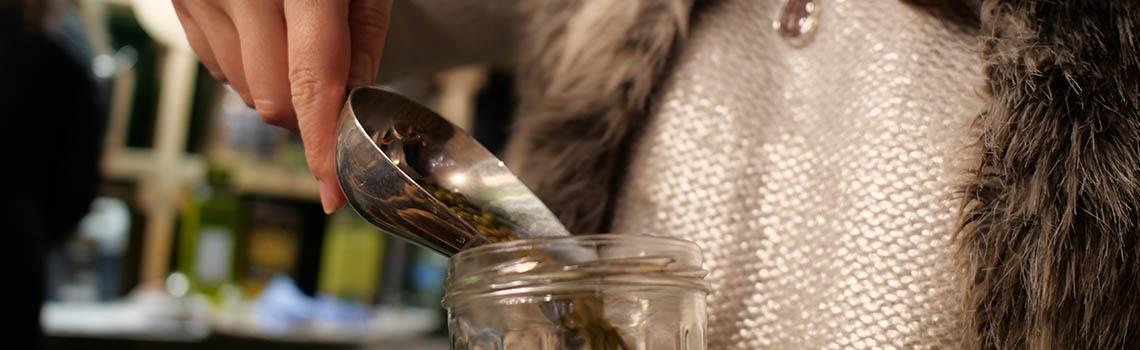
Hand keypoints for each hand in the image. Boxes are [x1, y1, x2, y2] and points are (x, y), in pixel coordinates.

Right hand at [172, 0, 391, 212]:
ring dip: (276, 91)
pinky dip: (246, 69)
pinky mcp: (180, 1)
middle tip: (331, 92)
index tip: (334, 192)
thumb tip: (352, 115)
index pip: (313, 84)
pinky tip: (263, 35)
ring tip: (295, 40)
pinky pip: (216, 67)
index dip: (324, 144)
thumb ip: (362, 42)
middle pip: (275, 101)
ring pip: (244, 92)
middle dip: (307, 117)